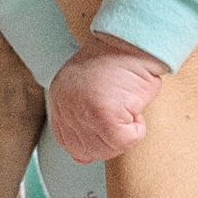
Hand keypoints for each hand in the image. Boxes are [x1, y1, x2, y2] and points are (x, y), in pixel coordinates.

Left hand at [48, 33, 167, 166]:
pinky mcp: (104, 116)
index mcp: (59, 100)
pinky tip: (134, 104)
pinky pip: (127, 140)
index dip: (97, 139)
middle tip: (123, 109)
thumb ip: (80, 117)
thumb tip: (82, 157)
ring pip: (110, 148)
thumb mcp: (86, 87)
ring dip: (127, 130)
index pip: (71, 144)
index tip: (110, 121)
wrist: (132, 40)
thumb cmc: (118, 62)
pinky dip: (138, 128)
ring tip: (127, 102)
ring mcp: (83, 112)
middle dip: (112, 138)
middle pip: (91, 151)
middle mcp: (65, 107)